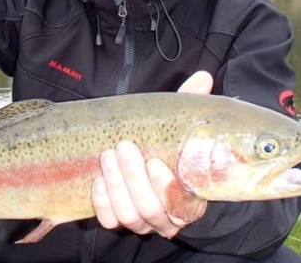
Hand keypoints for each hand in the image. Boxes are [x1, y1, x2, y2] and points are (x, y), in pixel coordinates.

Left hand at [91, 71, 212, 236]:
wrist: (132, 149)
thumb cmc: (160, 138)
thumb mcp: (174, 121)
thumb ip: (189, 102)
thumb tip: (203, 78)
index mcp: (188, 198)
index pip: (181, 207)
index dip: (166, 188)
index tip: (155, 162)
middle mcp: (166, 217)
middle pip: (151, 210)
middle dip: (134, 178)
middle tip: (123, 147)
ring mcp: (141, 222)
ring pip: (129, 216)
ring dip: (116, 186)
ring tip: (108, 156)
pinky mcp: (117, 220)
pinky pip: (109, 221)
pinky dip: (103, 202)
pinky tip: (98, 181)